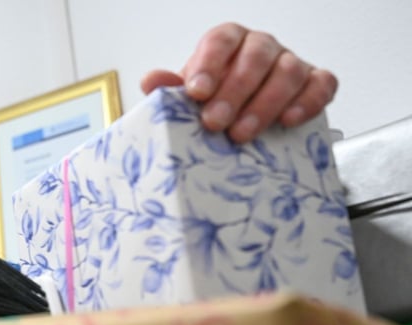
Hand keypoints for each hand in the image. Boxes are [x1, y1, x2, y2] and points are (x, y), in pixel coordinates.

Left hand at [140, 22, 337, 142]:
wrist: (242, 117)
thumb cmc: (214, 102)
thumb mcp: (189, 97)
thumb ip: (171, 89)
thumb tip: (152, 81)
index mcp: (229, 42)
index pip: (221, 41)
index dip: (209, 65)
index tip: (196, 93)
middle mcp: (261, 47)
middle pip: (255, 57)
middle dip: (234, 91)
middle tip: (215, 122)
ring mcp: (291, 62)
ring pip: (288, 72)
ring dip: (265, 104)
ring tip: (242, 134)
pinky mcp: (315, 82)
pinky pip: (322, 85)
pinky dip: (308, 102)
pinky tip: (289, 121)